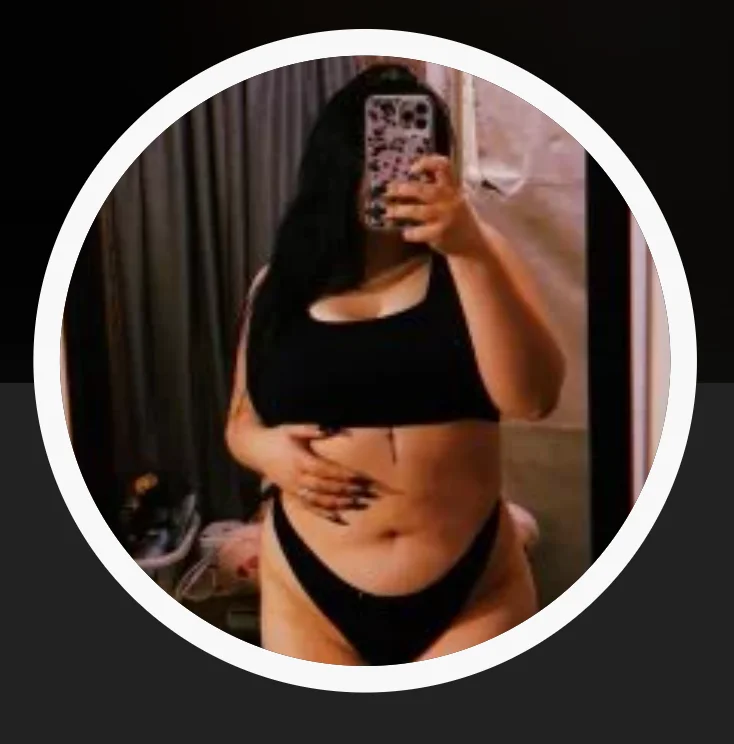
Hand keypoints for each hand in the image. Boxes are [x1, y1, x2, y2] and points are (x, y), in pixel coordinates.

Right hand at [258, 424, 375, 523]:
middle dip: (348, 490)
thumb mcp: (293, 428)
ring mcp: (294, 489)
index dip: (344, 475)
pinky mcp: (292, 495)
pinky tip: (341, 519)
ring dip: (341, 504)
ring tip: (360, 504)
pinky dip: (325, 514)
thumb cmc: (277, 436)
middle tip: (369, 493)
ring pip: (320, 501)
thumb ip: (314, 429)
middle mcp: (297, 478)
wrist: (253, 449)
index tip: (361, 477)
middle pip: (327, 487)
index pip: (326, 470)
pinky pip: (310, 508)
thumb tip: (336, 429)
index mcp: (300, 460)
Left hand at [384, 155, 477, 253]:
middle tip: (389, 190)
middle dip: (404, 189)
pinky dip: (410, 232)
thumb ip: (437, 186)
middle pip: (425, 190)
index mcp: (453, 187)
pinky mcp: (440, 234)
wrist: (473, 242)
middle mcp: (450, 200)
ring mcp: (445, 218)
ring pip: (418, 211)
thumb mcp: (453, 196)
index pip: (444, 167)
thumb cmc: (456, 215)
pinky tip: (405, 232)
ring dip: (400, 211)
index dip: (427, 163)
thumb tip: (404, 182)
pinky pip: (419, 232)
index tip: (412, 169)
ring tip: (389, 212)